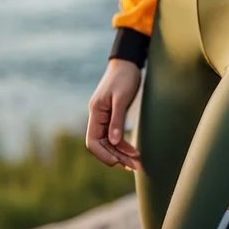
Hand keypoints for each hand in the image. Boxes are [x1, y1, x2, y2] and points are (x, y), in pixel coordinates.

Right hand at [86, 58, 143, 172]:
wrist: (128, 62)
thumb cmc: (125, 76)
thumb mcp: (122, 97)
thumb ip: (116, 119)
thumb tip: (113, 142)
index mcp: (95, 112)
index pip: (92, 141)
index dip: (103, 154)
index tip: (118, 162)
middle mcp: (97, 117)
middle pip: (101, 145)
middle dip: (116, 157)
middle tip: (135, 166)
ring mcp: (104, 117)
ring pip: (108, 142)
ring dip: (121, 153)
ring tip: (136, 163)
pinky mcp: (112, 116)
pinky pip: (114, 136)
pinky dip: (123, 145)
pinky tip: (133, 152)